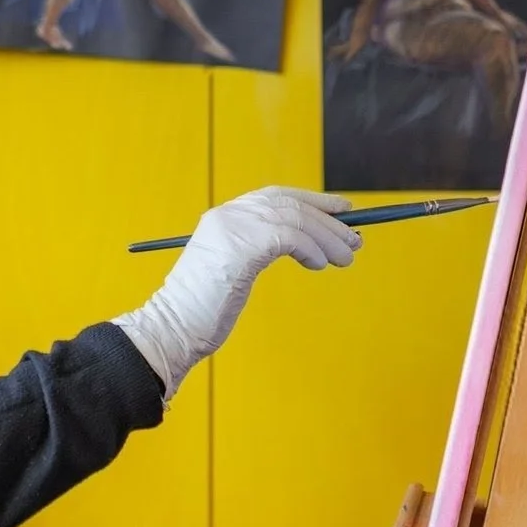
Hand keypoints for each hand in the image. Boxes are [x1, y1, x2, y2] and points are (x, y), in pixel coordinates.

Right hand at [114, 188, 355, 399]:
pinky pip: (290, 237)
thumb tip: (307, 244)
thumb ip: (258, 251)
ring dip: (328, 237)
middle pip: (290, 203)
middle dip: (327, 219)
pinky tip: (320, 264)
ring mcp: (233, 228)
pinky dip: (312, 248)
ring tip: (347, 257)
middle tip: (354, 238)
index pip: (275, 197)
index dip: (312, 201)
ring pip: (295, 219)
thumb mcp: (231, 271)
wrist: (172, 329)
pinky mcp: (242, 246)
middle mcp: (228, 215)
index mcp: (223, 217)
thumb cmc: (201, 312)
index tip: (340, 211)